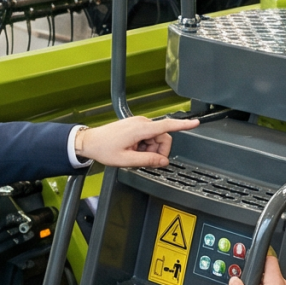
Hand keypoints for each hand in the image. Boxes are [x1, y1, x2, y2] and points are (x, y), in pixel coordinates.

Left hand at [72, 115, 198, 167]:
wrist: (89, 142)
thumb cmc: (104, 149)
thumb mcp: (127, 160)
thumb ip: (148, 160)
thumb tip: (163, 161)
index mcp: (140, 129)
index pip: (167, 126)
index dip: (183, 125)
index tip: (195, 123)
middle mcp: (141, 123)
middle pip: (163, 137)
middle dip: (158, 150)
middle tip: (145, 160)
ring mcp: (137, 123)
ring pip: (155, 138)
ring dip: (150, 149)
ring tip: (135, 155)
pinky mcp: (134, 125)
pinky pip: (148, 136)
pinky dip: (145, 145)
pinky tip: (133, 150)